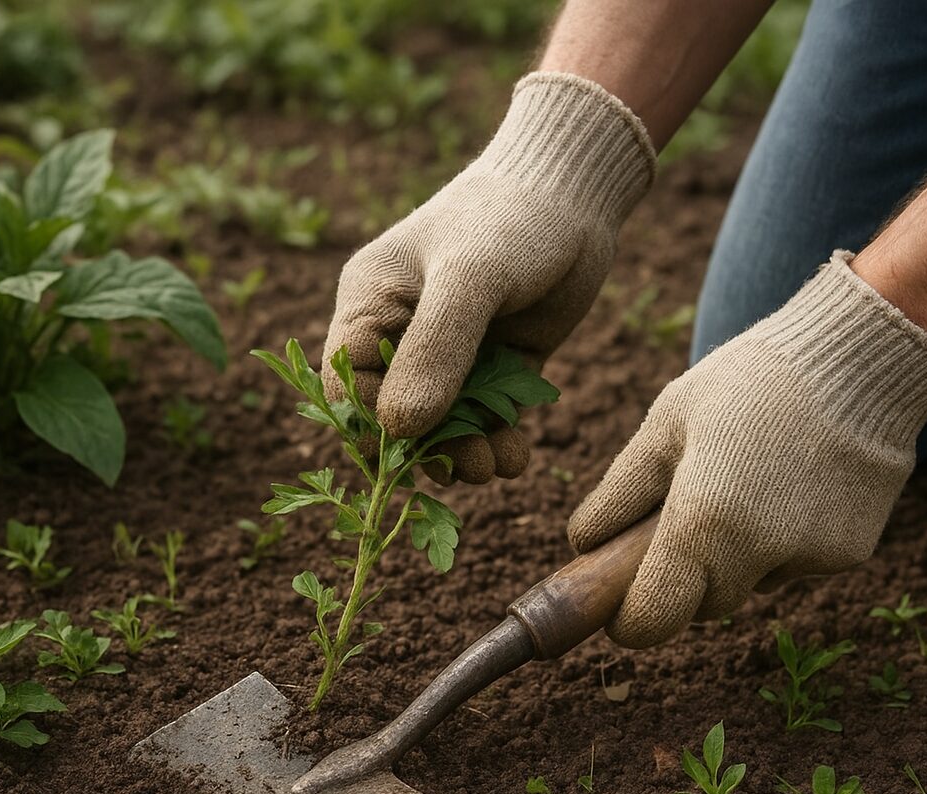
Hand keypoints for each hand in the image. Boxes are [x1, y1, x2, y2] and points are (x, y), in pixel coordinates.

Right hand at [322, 71, 654, 483]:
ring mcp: (451, 352)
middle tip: (471, 469)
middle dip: (428, 449)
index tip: (409, 451)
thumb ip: (434, 350)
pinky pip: (487, 415)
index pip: (347, 383)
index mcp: (371, 304)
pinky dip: (498, 439)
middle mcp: (403, 332)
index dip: (371, 425)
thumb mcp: (469, 279)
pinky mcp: (496, 363)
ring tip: (497, 467)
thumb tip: (400, 429)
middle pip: (396, 414)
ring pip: (445, 423)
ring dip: (466, 452)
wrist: (578, 192)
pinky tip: (517, 455)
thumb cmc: (509, 219)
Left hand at [568, 251, 926, 647]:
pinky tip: (788, 485)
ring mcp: (810, 558)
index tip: (618, 608)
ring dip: (732, 557)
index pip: (653, 619)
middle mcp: (759, 554)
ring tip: (741, 483)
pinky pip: (792, 565)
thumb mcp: (665, 425)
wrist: (862, 357)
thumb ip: (619, 494)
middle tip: (680, 518)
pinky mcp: (849, 554)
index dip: (629, 621)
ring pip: (748, 585)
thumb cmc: (748, 383)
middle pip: (701, 604)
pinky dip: (779, 541)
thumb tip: (582, 546)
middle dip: (682, 578)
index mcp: (703, 524)